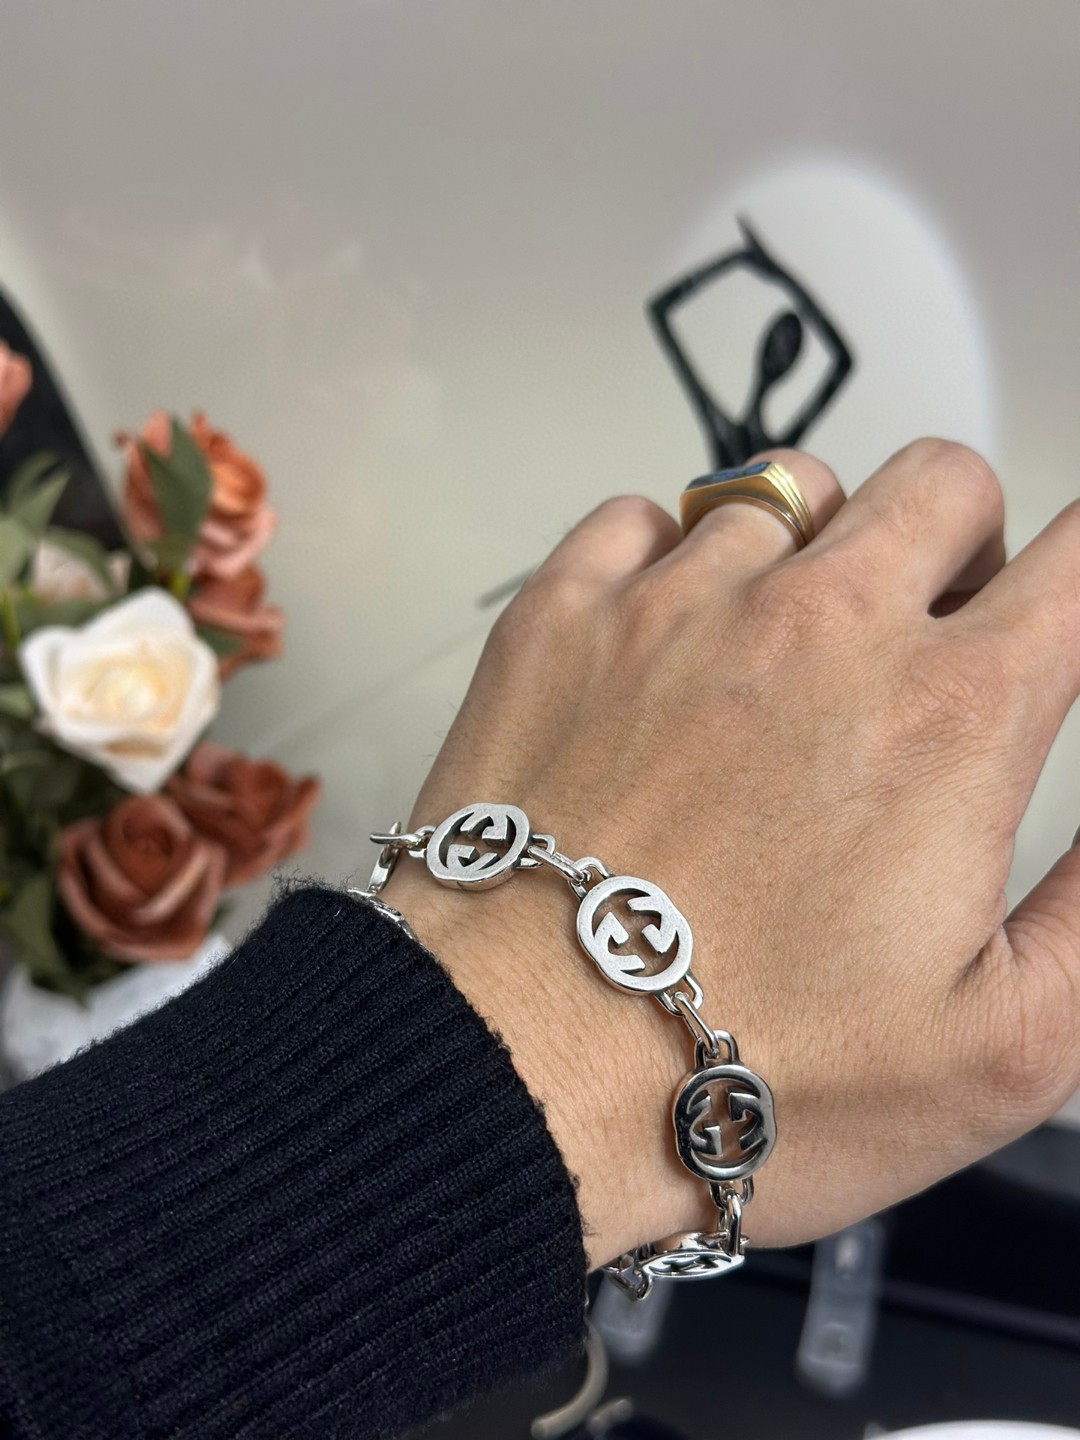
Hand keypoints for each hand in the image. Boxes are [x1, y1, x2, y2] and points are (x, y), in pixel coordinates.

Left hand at [382, 440, 1079, 1270]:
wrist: (513, 1067)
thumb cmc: (739, 1071)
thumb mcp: (1001, 1047)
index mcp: (946, 716)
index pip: (1079, 561)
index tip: (1063, 604)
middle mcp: (817, 626)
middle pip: (942, 481)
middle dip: (962, 542)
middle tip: (930, 629)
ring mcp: (677, 605)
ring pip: (789, 486)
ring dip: (816, 548)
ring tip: (787, 646)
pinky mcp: (561, 617)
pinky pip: (640, 514)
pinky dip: (670, 555)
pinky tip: (667, 638)